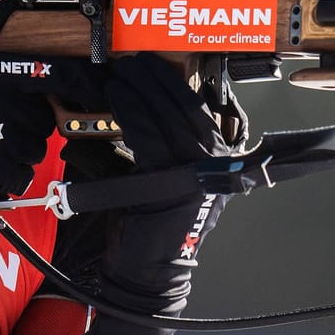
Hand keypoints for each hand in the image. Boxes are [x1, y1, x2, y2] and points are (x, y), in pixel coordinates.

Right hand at [0, 35, 104, 202]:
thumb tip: (16, 1)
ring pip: (37, 146)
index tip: (97, 87)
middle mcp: (6, 104)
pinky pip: (24, 172)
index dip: (85, 81)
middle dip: (31, 116)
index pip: (59, 73)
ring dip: (20, 145)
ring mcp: (4, 140)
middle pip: (46, 114)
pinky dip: (10, 171)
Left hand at [96, 55, 246, 314]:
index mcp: (217, 163)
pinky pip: (149, 139)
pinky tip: (117, 97)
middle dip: (157, 80)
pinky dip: (130, 114)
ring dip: (142, 91)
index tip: (152, 64)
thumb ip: (152, 147)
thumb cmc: (149, 229)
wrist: (148, 274)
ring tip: (121, 73)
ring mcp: (197, 177)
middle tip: (132, 60)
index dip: (174, 85)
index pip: (198, 112)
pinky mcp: (173, 186)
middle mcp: (215, 168)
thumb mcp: (158, 180)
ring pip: (168, 119)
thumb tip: (127, 107)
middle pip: (185, 110)